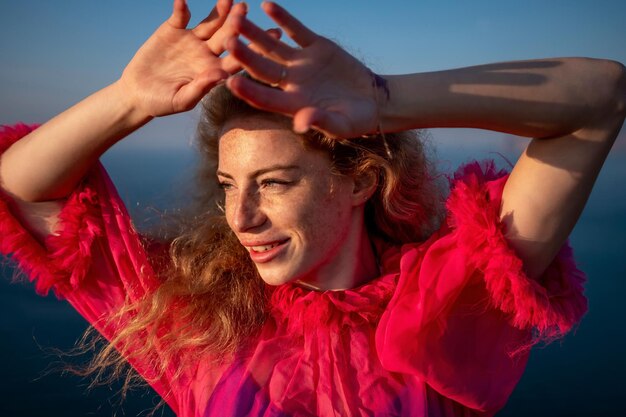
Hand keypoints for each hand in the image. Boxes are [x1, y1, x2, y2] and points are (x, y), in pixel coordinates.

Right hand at [119, 0, 244, 117]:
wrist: (138, 92)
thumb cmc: (162, 103)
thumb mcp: (181, 100)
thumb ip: (201, 88)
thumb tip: (222, 75)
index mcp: (215, 71)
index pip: (237, 60)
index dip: (250, 50)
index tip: (261, 41)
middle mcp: (208, 53)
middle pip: (226, 35)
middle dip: (236, 23)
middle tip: (244, 9)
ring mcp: (193, 40)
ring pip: (210, 22)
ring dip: (219, 10)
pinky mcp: (174, 29)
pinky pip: (180, 16)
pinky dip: (182, 8)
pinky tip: (182, 0)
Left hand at [225, 1, 379, 138]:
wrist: (372, 100)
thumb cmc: (356, 120)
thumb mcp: (341, 125)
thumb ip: (321, 122)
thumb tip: (301, 123)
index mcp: (293, 104)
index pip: (265, 98)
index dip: (248, 91)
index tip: (231, 81)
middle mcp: (291, 83)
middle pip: (262, 68)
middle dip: (244, 55)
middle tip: (227, 41)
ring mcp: (301, 63)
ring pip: (273, 46)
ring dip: (255, 33)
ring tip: (237, 17)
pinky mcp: (315, 47)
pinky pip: (296, 30)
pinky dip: (283, 19)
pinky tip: (267, 6)